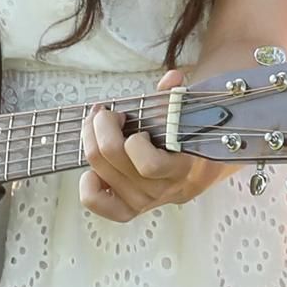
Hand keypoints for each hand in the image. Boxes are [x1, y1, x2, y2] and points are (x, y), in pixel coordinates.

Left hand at [79, 73, 224, 223]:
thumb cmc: (187, 140)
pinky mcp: (127, 209)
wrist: (198, 172)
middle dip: (102, 125)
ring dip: (90, 139)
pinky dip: (88, 182)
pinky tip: (94, 167)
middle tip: (106, 112)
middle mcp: (160, 189)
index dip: (133, 140)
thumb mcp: (186, 119)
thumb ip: (177, 99)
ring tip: (96, 126)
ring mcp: (142, 201)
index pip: (148, 164)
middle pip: (112, 156)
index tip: (133, 120)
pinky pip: (96, 200)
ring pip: (98, 169)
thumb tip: (173, 78)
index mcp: (181, 168)